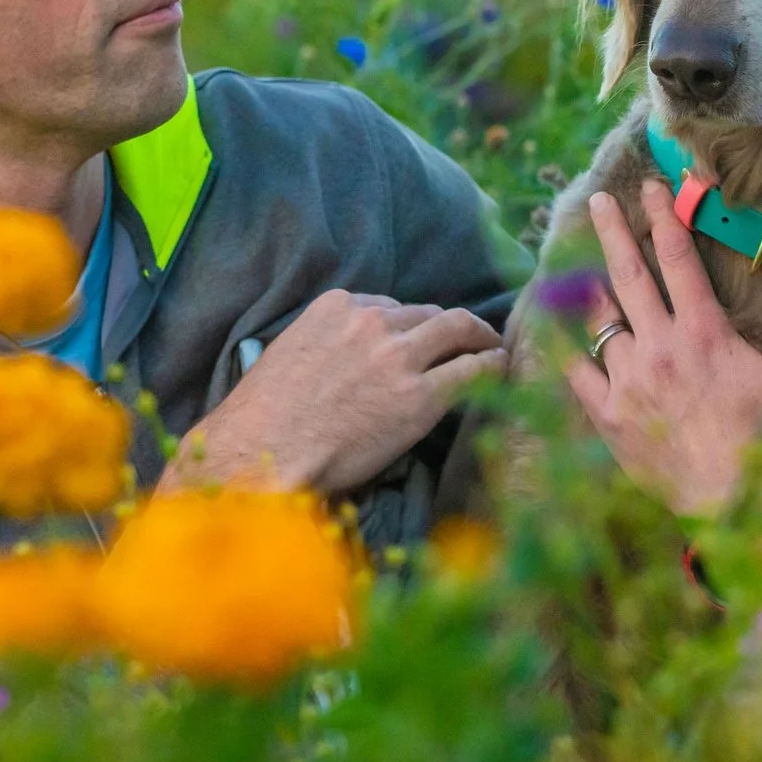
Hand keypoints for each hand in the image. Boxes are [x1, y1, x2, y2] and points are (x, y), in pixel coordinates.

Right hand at [167, 290, 504, 492]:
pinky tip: (500, 368)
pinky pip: (472, 369)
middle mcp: (372, 322)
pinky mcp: (421, 397)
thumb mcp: (287, 355)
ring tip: (492, 347)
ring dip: (479, 335)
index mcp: (336, 307)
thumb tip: (343, 362)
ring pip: (457, 328)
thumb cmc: (263, 419)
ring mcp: (399, 357)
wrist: (261, 454)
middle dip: (448, 326)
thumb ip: (324, 344)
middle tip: (468, 338)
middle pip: (427, 313)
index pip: (388, 307)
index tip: (417, 340)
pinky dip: (491, 364)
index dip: (407, 326)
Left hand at [566, 179, 761, 516]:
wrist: (735, 506)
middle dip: (613, 231)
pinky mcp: (607, 416)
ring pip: (599, 319)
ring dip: (587, 284)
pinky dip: (563, 344)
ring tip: (573, 259)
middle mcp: (660, 346)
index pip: (678, 256)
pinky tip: (553, 324)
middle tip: (600, 200)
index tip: (656, 187)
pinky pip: (575, 371)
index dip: (666, 215)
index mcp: (705, 331)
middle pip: (628, 274)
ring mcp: (628, 380)